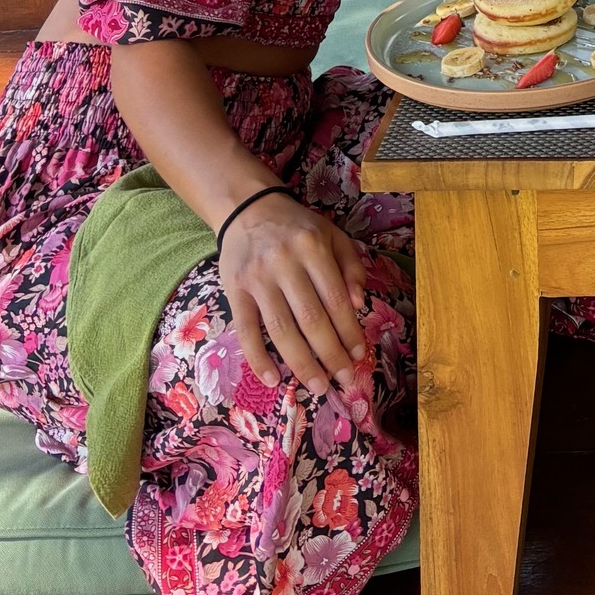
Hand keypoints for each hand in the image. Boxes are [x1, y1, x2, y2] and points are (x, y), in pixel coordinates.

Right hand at [218, 192, 369, 393]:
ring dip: (301, 364)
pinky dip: (258, 358)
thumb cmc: (297, 228)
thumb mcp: (332, 235)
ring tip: (317, 386)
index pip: (335, 299)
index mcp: (314, 247)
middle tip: (342, 380)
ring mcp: (257, 278)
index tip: (359, 356)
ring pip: (281, 330)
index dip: (349, 331)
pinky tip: (273, 379)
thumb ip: (351, 266)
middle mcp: (285, 263)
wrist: (248, 209)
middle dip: (330, 355)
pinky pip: (246, 331)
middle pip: (311, 319)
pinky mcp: (234, 291)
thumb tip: (359, 304)